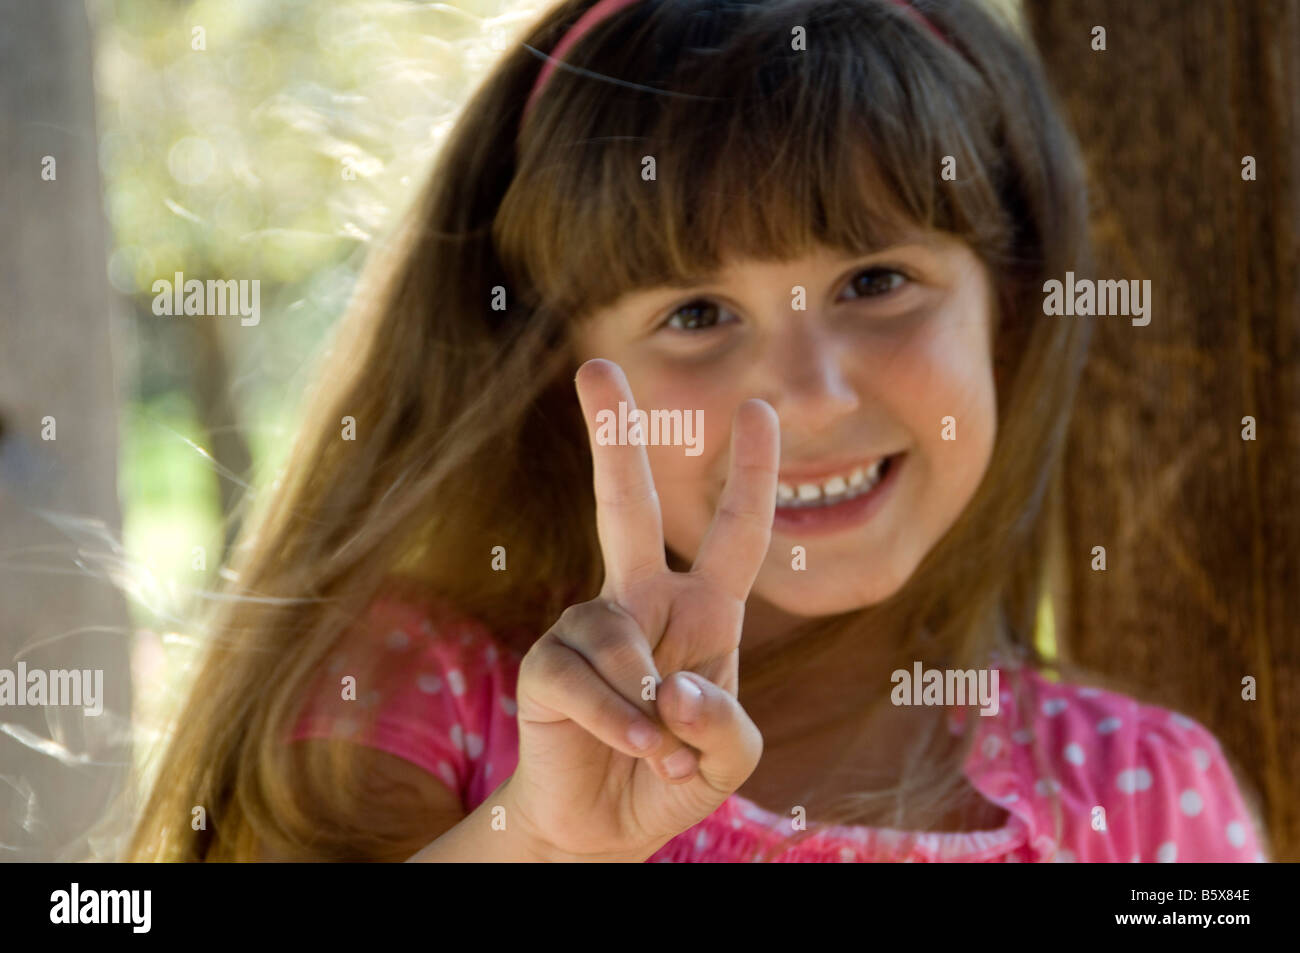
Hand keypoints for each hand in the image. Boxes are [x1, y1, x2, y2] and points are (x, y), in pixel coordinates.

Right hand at [503, 358, 778, 860]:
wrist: (603, 827)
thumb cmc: (673, 775)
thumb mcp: (728, 757)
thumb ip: (725, 723)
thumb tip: (673, 682)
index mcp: (702, 612)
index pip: (734, 535)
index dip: (751, 475)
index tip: (757, 408)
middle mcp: (642, 603)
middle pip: (625, 508)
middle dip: (613, 438)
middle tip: (595, 367)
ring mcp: (588, 629)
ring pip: (617, 635)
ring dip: (647, 705)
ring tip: (662, 753)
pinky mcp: (546, 666)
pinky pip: (584, 679)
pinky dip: (619, 721)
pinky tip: (639, 749)